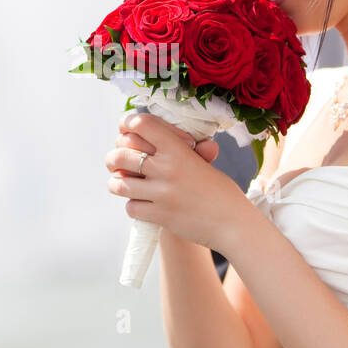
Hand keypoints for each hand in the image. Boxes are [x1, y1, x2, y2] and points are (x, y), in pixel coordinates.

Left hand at [104, 113, 245, 251]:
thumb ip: (188, 151)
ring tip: (122, 183)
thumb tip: (184, 137)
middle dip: (113, 157)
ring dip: (117, 183)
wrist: (233, 224)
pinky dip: (133, 206)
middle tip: (116, 161)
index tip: (125, 128)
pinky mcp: (159, 215)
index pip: (141, 125)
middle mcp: (167, 168)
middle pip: (121, 154)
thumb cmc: (222, 192)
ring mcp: (161, 193)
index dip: (127, 123)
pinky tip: (142, 204)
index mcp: (179, 150)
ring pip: (118, 183)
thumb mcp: (206, 164)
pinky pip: (130, 207)